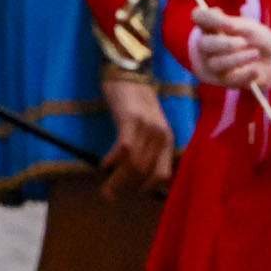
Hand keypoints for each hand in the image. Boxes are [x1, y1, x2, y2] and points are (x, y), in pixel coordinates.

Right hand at [98, 77, 175, 197]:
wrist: (129, 73)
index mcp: (167, 138)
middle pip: (146, 172)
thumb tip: (135, 171)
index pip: (164, 173)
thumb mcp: (148, 125)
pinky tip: (103, 165)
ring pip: (134, 164)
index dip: (148, 188)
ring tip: (105, 189)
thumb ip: (147, 145)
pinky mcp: (131, 120)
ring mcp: (147, 128)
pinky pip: (124, 149)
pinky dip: (113, 160)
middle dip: (127, 188)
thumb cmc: (135, 102)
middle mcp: (161, 135)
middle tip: (110, 196)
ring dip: (117, 180)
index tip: (133, 195)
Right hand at [188, 6, 270, 90]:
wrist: (268, 63)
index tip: (231, 24)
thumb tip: (233, 28)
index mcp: (212, 26)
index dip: (211, 19)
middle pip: (203, 43)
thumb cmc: (257, 42)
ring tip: (255, 54)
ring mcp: (210, 64)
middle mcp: (206, 44)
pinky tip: (256, 71)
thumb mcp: (257, 30)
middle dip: (225, 44)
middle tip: (244, 43)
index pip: (199, 17)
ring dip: (237, 59)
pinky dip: (243, 75)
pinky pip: (227, 80)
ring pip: (215, 64)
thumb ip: (245, 29)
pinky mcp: (220, 81)